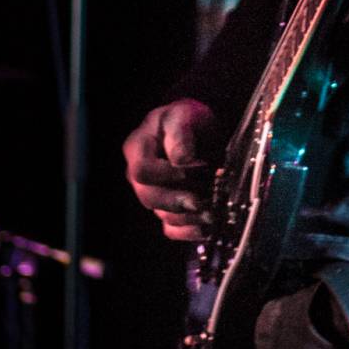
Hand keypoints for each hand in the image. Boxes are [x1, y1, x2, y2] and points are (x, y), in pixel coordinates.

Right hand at [123, 97, 217, 241]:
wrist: (198, 130)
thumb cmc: (187, 119)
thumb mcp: (183, 116)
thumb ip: (180, 135)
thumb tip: (182, 159)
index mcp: (137, 149)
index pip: (142, 170)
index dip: (166, 174)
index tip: (194, 168)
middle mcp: (139, 176)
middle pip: (149, 197)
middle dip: (177, 201)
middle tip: (201, 200)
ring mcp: (153, 194)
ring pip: (162, 215)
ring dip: (188, 218)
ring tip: (211, 213)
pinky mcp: (168, 208)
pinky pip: (172, 229)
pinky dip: (189, 232)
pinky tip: (206, 228)